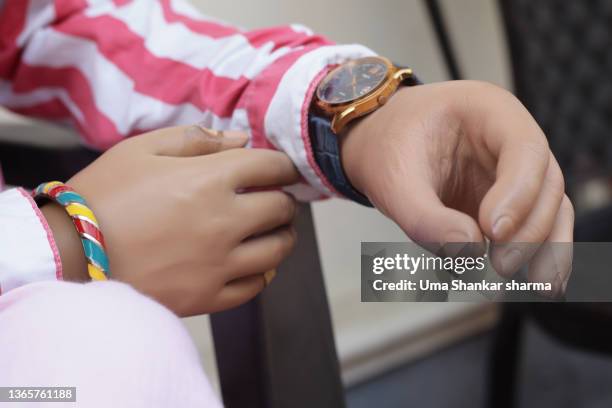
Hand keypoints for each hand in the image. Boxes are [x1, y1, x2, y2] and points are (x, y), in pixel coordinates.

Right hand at [42, 126, 298, 315]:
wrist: (68, 255)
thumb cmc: (102, 196)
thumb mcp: (141, 150)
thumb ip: (195, 138)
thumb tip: (240, 140)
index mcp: (209, 180)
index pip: (272, 167)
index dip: (283, 164)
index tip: (280, 168)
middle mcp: (224, 222)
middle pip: (282, 208)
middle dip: (283, 198)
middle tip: (274, 196)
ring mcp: (219, 264)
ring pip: (278, 249)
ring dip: (282, 234)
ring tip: (270, 228)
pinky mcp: (208, 296)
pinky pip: (256, 285)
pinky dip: (263, 271)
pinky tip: (253, 261)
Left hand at [340, 80, 573, 294]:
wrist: (378, 145)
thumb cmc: (386, 148)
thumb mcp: (392, 180)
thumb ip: (424, 218)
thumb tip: (469, 256)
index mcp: (487, 110)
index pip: (524, 148)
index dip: (519, 192)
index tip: (493, 231)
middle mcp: (509, 138)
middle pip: (545, 182)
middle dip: (529, 229)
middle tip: (500, 266)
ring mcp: (512, 170)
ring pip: (551, 207)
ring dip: (548, 249)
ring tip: (538, 287)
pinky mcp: (507, 199)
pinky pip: (536, 225)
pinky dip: (541, 255)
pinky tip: (540, 284)